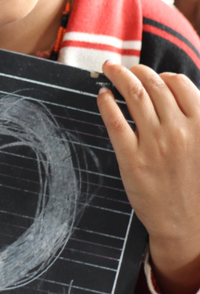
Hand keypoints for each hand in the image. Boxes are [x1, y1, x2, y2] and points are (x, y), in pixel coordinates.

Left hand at [98, 62, 199, 293]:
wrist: (186, 225)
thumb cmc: (193, 183)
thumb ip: (190, 120)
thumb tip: (169, 89)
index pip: (179, 84)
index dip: (162, 75)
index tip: (151, 75)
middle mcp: (178, 131)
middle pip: (152, 85)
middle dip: (135, 70)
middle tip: (121, 67)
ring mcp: (154, 144)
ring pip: (133, 95)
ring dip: (118, 76)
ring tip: (109, 70)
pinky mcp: (132, 158)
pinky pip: (115, 120)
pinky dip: (106, 102)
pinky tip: (102, 96)